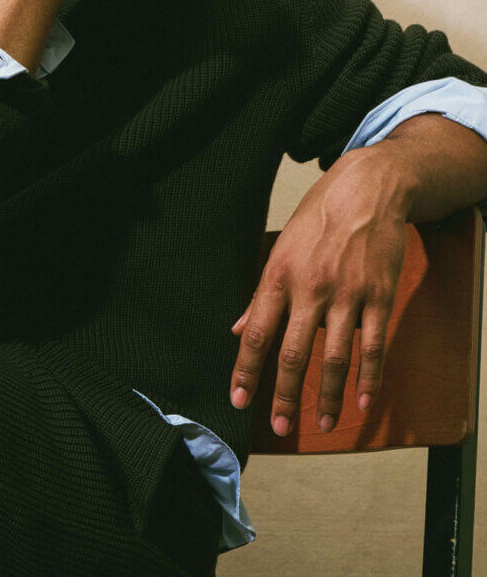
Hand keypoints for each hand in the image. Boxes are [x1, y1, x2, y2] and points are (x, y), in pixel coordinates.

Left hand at [229, 146, 409, 435]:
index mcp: (278, 277)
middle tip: (279, 427)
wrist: (367, 189)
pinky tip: (365, 403)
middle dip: (284, 396)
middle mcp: (309, 290)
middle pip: (293, 354)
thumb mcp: (280, 247)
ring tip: (323, 424)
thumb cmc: (318, 217)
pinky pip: (372, 346)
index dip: (246, 371)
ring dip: (328, 397)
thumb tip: (237, 328)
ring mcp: (347, 295)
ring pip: (334, 358)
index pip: (256, 333)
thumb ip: (261, 293)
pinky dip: (370, 379)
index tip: (239, 400)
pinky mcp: (379, 297)